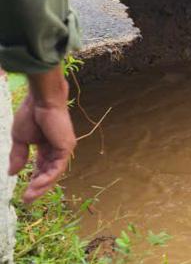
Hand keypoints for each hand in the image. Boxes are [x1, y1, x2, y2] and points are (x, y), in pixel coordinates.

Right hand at [8, 66, 75, 203]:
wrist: (40, 100)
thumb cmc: (31, 114)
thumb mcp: (20, 139)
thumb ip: (19, 156)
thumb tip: (12, 173)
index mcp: (47, 145)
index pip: (42, 166)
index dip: (34, 179)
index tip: (24, 192)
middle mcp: (58, 148)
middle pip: (49, 172)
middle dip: (38, 187)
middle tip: (27, 199)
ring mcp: (64, 147)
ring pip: (54, 172)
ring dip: (42, 185)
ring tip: (30, 196)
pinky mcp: (66, 146)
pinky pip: (58, 167)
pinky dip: (48, 177)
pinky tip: (37, 185)